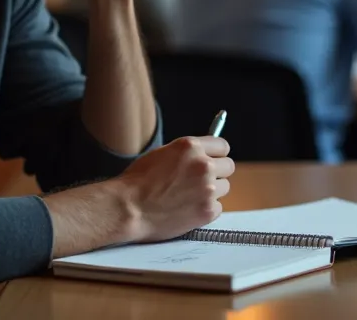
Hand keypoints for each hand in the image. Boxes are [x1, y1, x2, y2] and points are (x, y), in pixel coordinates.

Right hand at [114, 136, 234, 242]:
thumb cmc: (138, 182)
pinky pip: (218, 207)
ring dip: (212, 192)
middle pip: (229, 166)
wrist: (128, 208)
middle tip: (201, 181)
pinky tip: (188, 210)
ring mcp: (208, 188)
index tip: (213, 160)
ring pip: (224, 188)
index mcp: (190, 146)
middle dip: (218, 173)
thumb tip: (206, 154)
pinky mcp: (208, 210)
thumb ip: (187, 153)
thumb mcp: (162, 154)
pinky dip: (206, 209)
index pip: (222, 146)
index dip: (217, 154)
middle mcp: (203, 164)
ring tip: (189, 197)